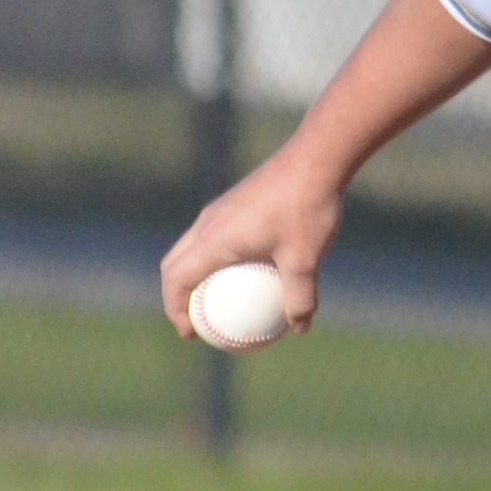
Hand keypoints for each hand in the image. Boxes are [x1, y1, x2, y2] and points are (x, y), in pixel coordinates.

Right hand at [162, 149, 341, 343]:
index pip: (176, 278)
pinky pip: (213, 236)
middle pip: (175, 263)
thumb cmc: (307, 208)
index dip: (175, 309)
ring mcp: (219, 209)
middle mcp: (208, 222)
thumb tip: (300, 328)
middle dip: (177, 294)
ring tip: (217, 300)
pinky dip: (215, 258)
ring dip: (194, 274)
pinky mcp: (235, 201)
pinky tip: (248, 270)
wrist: (316, 158)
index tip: (190, 333)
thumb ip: (300, 297)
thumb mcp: (306, 259)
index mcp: (214, 239)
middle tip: (196, 321)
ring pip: (192, 247)